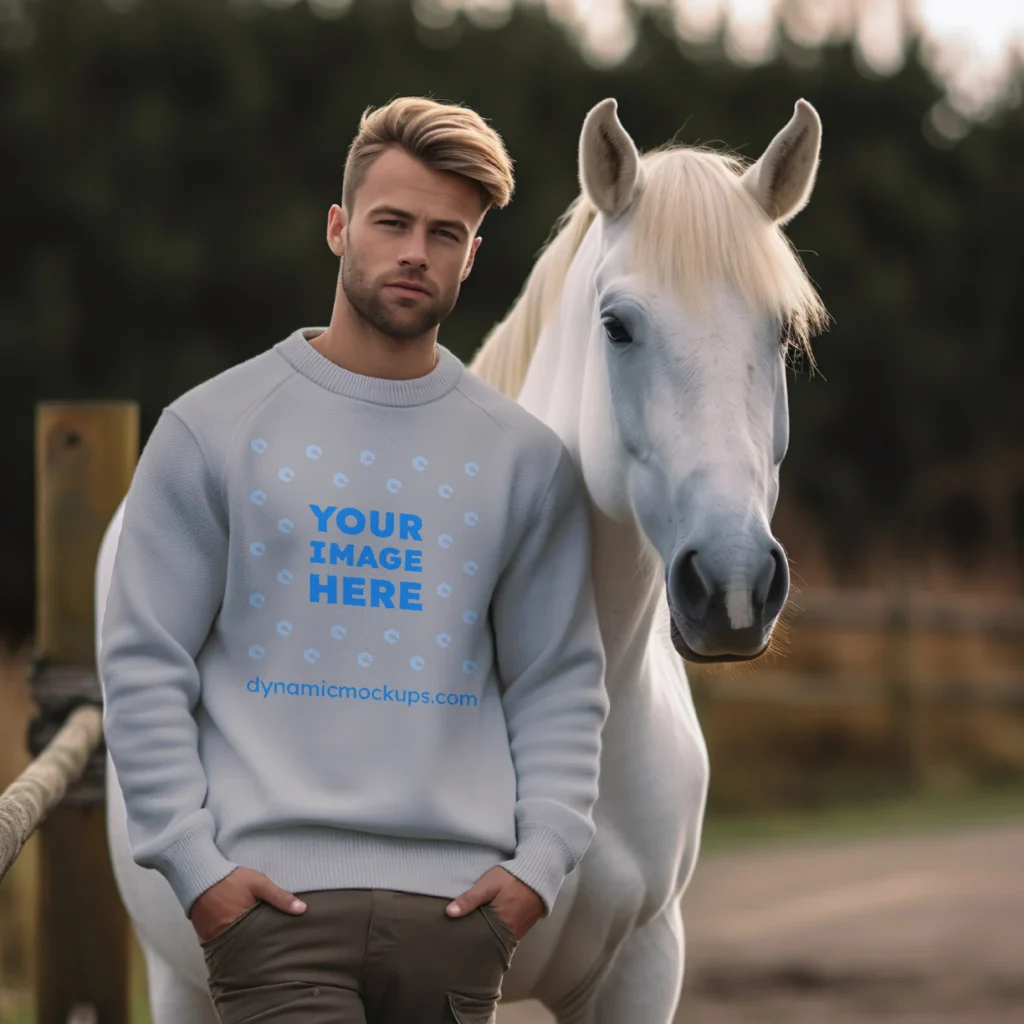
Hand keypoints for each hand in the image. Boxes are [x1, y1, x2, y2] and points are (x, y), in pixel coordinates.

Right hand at [189, 866, 305, 942]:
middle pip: (250, 949)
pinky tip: (246, 944)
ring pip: (237, 950)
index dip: (273, 945)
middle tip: (277, 951)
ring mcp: (216, 939)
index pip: (263, 943)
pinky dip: (234, 945)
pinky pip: (225, 946)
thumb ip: (279, 897)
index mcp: (242, 925)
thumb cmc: (233, 880)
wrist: (201, 876)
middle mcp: (228, 937)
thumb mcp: (259, 884)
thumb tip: (302, 910)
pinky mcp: (208, 938)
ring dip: (248, 948)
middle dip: (261, 950)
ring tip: (263, 950)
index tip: (285, 947)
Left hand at [445, 866, 543, 941]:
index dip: (467, 942)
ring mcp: (518, 932)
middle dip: (476, 943)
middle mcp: (510, 933)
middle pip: (488, 943)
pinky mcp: (524, 927)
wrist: (539, 873)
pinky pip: (507, 937)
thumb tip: (449, 913)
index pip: (479, 941)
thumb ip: (470, 899)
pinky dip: (498, 935)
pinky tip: (489, 931)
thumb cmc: (511, 878)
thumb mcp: (488, 884)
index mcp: (499, 925)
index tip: (455, 942)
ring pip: (498, 940)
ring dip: (487, 939)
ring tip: (472, 937)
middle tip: (461, 942)